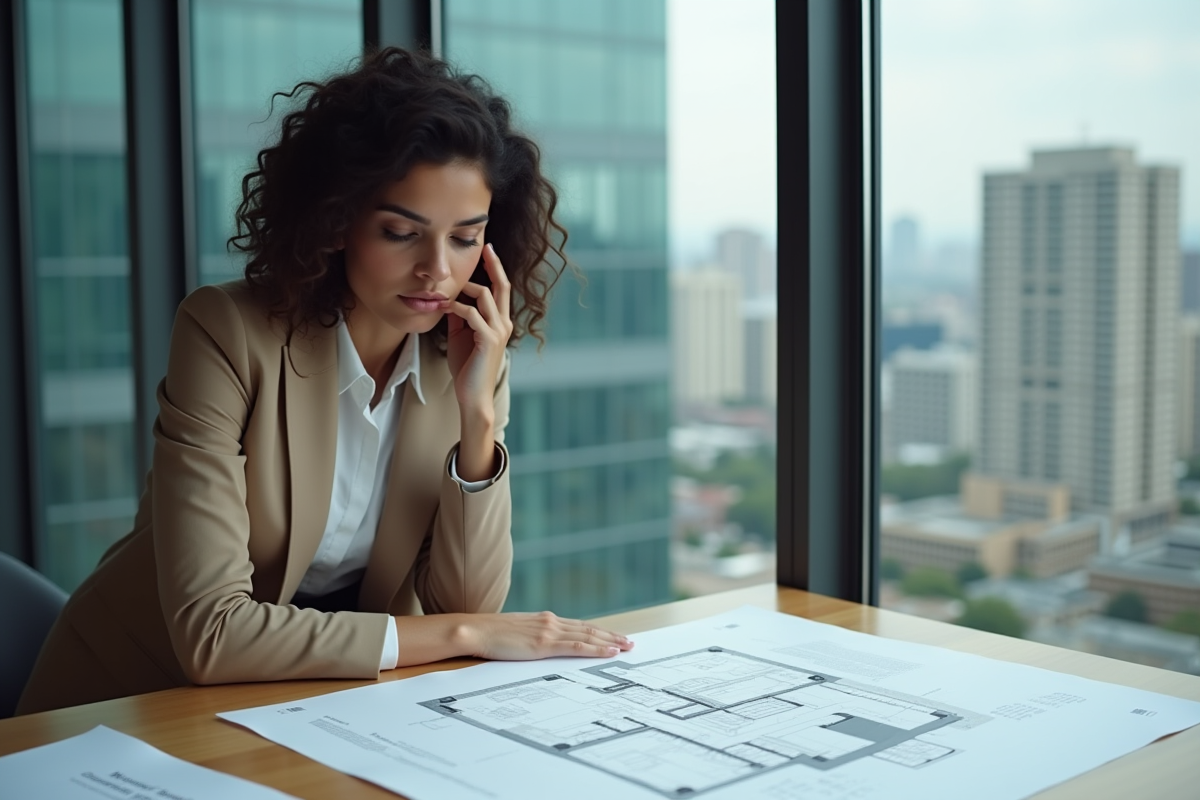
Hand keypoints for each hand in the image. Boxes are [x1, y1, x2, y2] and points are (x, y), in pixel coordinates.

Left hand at [446, 243, 512, 417]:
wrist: (472, 395)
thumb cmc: (467, 368)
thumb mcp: (461, 336)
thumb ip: (460, 317)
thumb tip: (451, 298)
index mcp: (499, 322)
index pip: (500, 289)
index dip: (495, 269)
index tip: (487, 251)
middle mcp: (504, 324)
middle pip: (502, 286)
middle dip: (493, 265)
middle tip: (484, 247)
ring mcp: (498, 332)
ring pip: (485, 296)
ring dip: (464, 288)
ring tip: (447, 289)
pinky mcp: (488, 340)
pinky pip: (473, 314)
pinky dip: (457, 307)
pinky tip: (446, 307)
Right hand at [461, 611, 634, 660]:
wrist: (475, 631)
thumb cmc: (490, 635)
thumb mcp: (516, 633)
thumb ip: (531, 636)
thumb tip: (538, 644)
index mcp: (544, 620)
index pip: (578, 625)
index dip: (598, 631)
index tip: (613, 636)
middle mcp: (551, 622)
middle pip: (588, 629)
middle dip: (611, 635)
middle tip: (630, 642)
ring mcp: (549, 632)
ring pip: (587, 636)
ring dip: (610, 641)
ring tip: (626, 646)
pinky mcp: (544, 644)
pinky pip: (576, 647)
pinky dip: (596, 648)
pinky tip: (609, 651)